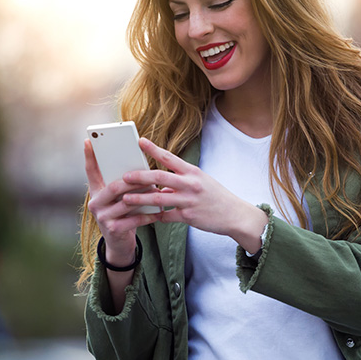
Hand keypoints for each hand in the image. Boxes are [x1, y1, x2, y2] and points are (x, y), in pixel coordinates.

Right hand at [84, 139, 160, 266]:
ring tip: (158, 192)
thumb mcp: (117, 199)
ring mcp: (102, 217)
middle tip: (149, 175)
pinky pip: (134, 219)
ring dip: (145, 197)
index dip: (89, 156)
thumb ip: (121, 184)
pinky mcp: (113, 229)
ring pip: (126, 202)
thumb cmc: (122, 215)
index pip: (90, 171)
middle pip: (114, 186)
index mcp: (95, 192)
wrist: (119, 244)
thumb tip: (138, 167)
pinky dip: (148, 215)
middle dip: (134, 180)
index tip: (89, 140)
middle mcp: (95, 203)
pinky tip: (159, 212)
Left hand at [122, 138, 267, 252]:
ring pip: (158, 198)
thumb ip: (179, 183)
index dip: (153, 149)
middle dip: (140, 176)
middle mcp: (190, 184)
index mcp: (192, 172)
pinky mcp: (188, 217)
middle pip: (160, 176)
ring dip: (140, 198)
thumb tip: (161, 188)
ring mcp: (189, 200)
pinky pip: (167, 216)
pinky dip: (156, 216)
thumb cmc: (217, 197)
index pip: (169, 157)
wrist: (235, 215)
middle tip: (125, 176)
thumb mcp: (200, 183)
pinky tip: (146, 218)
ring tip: (125, 198)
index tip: (139, 141)